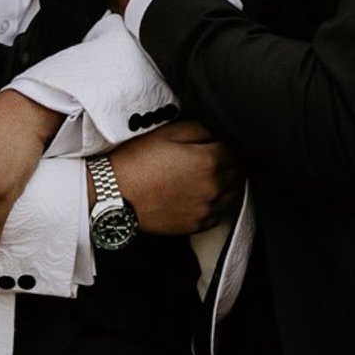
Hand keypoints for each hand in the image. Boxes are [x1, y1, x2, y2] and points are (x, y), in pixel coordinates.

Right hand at [106, 122, 241, 236]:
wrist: (114, 194)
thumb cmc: (137, 161)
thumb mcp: (169, 132)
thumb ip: (201, 128)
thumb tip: (218, 130)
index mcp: (210, 161)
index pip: (238, 150)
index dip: (229, 143)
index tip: (218, 142)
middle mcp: (214, 188)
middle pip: (239, 173)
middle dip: (231, 163)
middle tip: (213, 156)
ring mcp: (207, 210)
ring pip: (233, 195)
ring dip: (227, 184)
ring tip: (206, 176)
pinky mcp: (197, 226)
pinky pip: (219, 214)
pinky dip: (216, 204)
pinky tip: (199, 195)